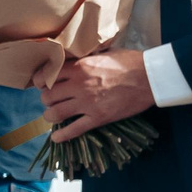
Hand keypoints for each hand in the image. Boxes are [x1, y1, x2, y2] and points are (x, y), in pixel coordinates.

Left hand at [39, 49, 153, 141]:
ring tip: (53, 116)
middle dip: (47, 100)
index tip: (41, 85)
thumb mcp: (104, 54)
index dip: (40, 82)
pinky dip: (62, 136)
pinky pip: (74, 130)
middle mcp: (79, 86)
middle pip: (47, 97)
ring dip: (50, 116)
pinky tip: (56, 138)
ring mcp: (88, 103)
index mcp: (79, 68)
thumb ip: (85, 60)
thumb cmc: (131, 62)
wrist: (152, 77)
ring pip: (55, 114)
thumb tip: (74, 61)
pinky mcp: (98, 117)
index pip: (46, 76)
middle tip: (52, 101)